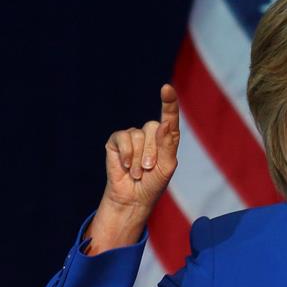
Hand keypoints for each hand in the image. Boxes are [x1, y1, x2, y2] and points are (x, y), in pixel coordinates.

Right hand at [85, 84, 179, 253]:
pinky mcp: (116, 141)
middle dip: (152, 151)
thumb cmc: (154, 183)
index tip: (167, 89)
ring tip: (139, 171)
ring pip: (138, 135)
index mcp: (166, 137)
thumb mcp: (167, 166)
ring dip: (139, 157)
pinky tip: (127, 167)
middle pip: (152, 127)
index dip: (169, 102)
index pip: (169, 116)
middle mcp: (150, 133)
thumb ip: (167, 144)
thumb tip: (163, 123)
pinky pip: (122, 138)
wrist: (134, 198)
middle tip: (150, 169)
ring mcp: (132, 136)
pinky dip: (127, 154)